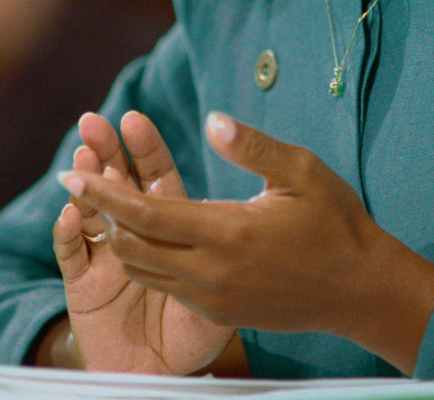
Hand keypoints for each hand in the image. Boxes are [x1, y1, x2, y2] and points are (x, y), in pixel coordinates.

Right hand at [52, 111, 235, 374]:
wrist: (168, 379)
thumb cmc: (202, 331)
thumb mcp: (231, 284)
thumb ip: (231, 236)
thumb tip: (231, 198)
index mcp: (171, 228)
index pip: (154, 178)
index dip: (143, 149)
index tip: (134, 119)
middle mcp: (136, 236)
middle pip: (117, 184)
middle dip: (104, 152)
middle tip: (93, 122)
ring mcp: (106, 259)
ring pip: (91, 211)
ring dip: (84, 186)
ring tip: (80, 163)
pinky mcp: (84, 287)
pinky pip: (72, 255)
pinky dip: (66, 233)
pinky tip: (70, 215)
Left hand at [61, 113, 433, 375]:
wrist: (361, 291)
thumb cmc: (335, 222)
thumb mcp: (300, 170)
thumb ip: (251, 146)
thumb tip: (211, 120)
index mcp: (227, 233)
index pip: (146, 215)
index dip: (104, 193)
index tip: (73, 172)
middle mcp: (211, 273)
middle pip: (132, 247)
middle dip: (100, 212)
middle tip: (78, 177)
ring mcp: (213, 299)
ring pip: (144, 270)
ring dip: (119, 236)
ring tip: (105, 200)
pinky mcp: (220, 313)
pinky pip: (167, 285)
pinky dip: (146, 257)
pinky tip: (146, 229)